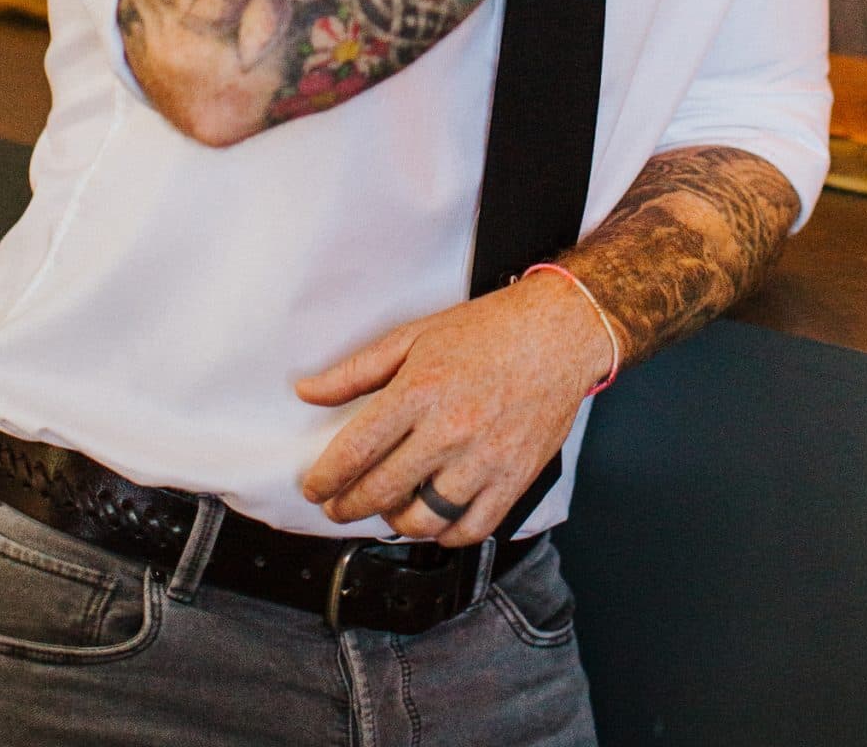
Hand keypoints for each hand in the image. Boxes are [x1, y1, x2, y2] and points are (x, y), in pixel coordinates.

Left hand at [296, 273, 612, 545]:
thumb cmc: (488, 331)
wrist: (557, 332)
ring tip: (387, 510)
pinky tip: (434, 520)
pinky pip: (470, 529)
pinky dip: (445, 535)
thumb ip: (357, 370)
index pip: (355, 451)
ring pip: (423, 519)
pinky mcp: (513, 478)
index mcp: (420, 391)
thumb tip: (309, 391)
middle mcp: (450, 429)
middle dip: (347, 506)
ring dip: (395, 522)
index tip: (315, 488)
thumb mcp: (414, 336)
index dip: (325, 478)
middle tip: (339, 506)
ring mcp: (484, 459)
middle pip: (381, 491)